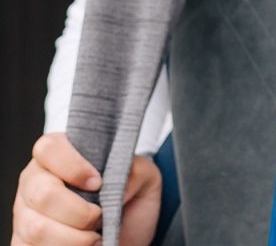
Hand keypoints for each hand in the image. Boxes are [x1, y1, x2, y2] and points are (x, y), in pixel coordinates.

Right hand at [11, 134, 159, 245]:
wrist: (128, 234)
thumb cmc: (129, 200)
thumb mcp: (144, 177)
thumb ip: (133, 170)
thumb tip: (114, 185)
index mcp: (59, 156)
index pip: (50, 149)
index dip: (73, 166)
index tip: (98, 183)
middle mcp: (35, 182)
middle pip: (43, 194)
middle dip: (78, 211)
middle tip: (100, 217)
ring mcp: (25, 214)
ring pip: (37, 229)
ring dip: (75, 238)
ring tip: (95, 237)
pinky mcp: (23, 242)